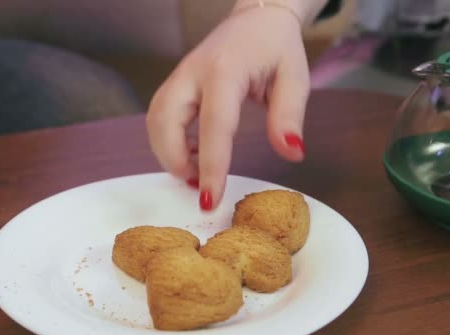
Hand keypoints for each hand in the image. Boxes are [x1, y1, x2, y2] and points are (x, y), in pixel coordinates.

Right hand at [146, 0, 314, 210]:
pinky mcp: (175, 84)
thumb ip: (290, 116)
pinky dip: (168, 142)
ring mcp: (179, 77)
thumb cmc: (276, 47)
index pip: (213, 124)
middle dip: (174, 160)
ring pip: (155, 121)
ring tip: (196, 172)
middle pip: (164, 121)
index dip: (211, 166)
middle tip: (199, 185)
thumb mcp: (294, 77)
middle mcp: (193, 72)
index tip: (209, 199)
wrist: (256, 18)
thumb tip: (292, 154)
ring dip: (168, 153)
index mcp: (225, 70)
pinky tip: (193, 154)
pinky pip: (159, 117)